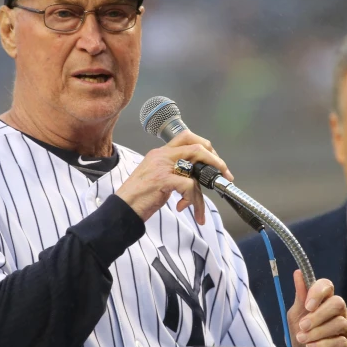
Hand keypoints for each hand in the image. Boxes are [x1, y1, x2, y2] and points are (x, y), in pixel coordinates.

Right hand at [115, 130, 232, 224]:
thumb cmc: (138, 197)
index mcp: (160, 153)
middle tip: (224, 175)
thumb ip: (174, 172)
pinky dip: (192, 200)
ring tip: (200, 209)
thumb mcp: (157, 178)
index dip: (206, 146)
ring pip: (196, 170)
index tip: (216, 162)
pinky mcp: (162, 180)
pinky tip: (183, 207)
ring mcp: (162, 166)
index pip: (187, 137)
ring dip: (203, 192)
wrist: (121, 210)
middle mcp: (161, 155)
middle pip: (197, 147)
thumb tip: (196, 177)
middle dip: (216, 161)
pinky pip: (189, 186)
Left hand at [287, 273, 346, 346]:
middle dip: (318, 315)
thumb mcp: (296, 313)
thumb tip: (298, 273)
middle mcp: (339, 310)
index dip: (318, 292)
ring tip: (302, 338)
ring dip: (318, 332)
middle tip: (302, 325)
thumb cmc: (300, 331)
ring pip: (339, 323)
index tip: (307, 305)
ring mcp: (345, 327)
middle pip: (337, 303)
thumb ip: (300, 295)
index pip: (327, 285)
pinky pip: (340, 341)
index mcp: (325, 299)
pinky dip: (323, 344)